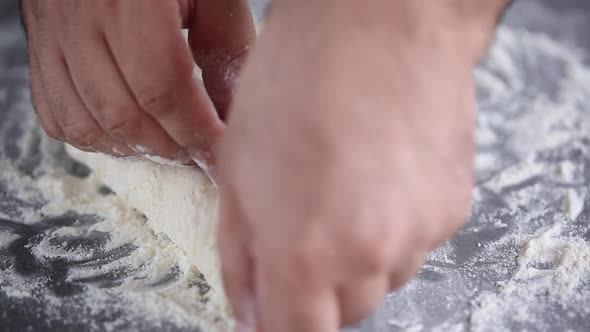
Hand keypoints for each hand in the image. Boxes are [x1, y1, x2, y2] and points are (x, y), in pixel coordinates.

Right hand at [21, 0, 254, 164]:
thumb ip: (226, 47)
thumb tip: (231, 111)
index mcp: (129, 0)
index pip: (163, 88)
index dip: (197, 133)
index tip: (223, 155)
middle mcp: (81, 20)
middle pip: (125, 115)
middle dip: (172, 148)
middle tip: (201, 155)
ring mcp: (53, 37)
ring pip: (87, 124)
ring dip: (136, 150)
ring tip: (171, 148)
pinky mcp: (40, 50)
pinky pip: (57, 116)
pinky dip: (95, 140)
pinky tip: (126, 136)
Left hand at [217, 1, 507, 330]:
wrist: (381, 23)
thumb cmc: (301, 76)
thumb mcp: (237, 170)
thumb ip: (241, 255)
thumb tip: (250, 309)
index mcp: (307, 252)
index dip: (280, 324)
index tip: (274, 309)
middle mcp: (372, 254)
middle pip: (343, 314)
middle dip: (315, 289)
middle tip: (301, 230)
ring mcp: (421, 233)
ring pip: (382, 279)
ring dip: (356, 257)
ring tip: (341, 190)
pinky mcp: (452, 208)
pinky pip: (415, 243)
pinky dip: (392, 227)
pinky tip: (375, 177)